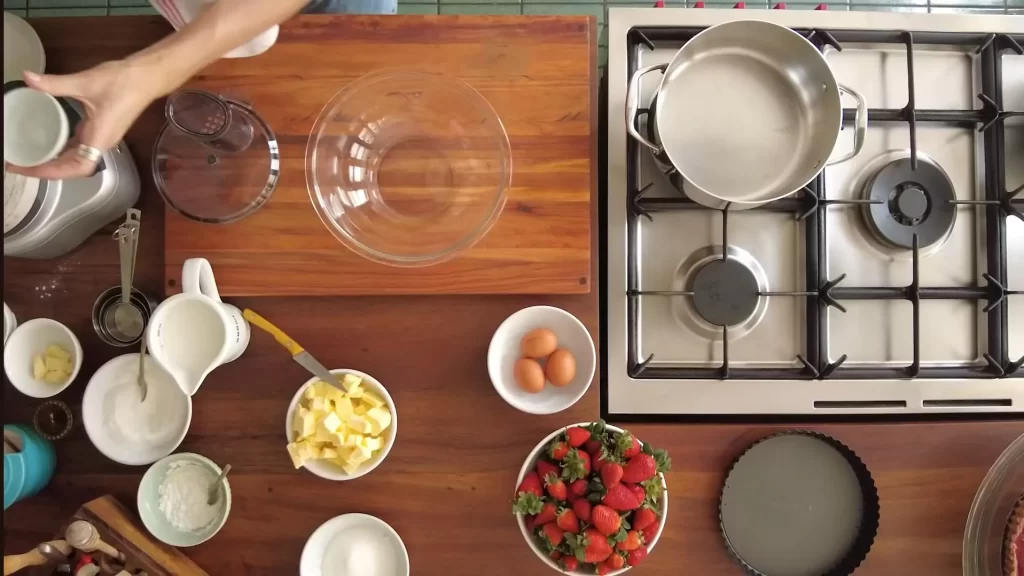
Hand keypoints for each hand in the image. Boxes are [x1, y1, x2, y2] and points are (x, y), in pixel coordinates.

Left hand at [6, 60, 156, 179]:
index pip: (77, 168)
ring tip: (30, 157)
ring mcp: (102, 137)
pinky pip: (80, 147)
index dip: (52, 172)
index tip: (27, 169)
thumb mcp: (85, 82)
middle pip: (74, 168)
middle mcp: (101, 143)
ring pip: (76, 158)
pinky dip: (62, 149)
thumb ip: (55, 83)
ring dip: (55, 161)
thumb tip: (27, 77)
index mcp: (99, 139)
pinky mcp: (101, 129)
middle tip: (19, 164)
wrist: (147, 77)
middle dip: (47, 169)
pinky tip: (49, 143)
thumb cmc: (122, 83)